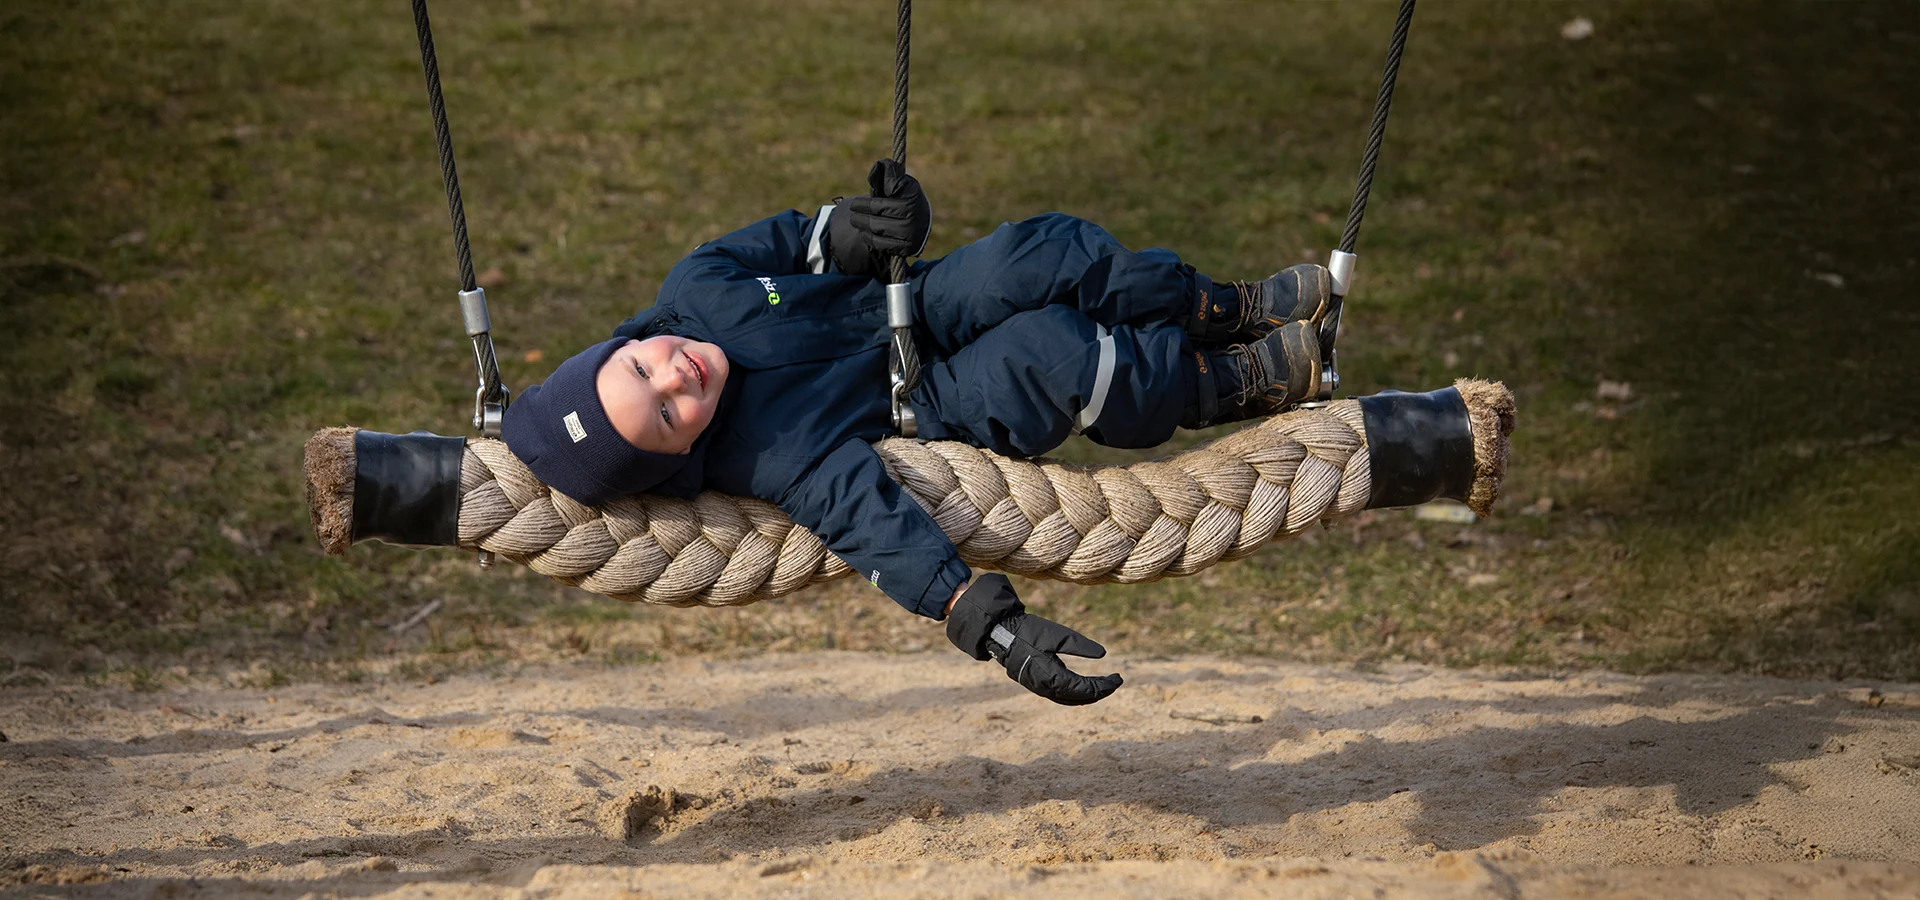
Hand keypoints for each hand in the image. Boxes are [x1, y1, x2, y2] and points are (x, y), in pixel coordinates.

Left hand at [827, 159, 931, 278]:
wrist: (921, 222)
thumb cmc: (905, 198)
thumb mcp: (900, 183)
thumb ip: (887, 174)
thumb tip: (878, 165)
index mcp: (911, 195)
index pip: (882, 198)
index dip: (865, 200)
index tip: (857, 201)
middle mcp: (912, 214)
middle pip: (876, 214)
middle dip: (859, 213)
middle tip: (852, 211)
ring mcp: (910, 232)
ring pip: (875, 229)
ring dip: (861, 225)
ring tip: (855, 221)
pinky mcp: (906, 247)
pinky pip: (880, 243)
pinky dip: (868, 238)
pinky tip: (864, 233)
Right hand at [945, 574, 1122, 705]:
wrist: (1000, 634)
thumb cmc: (1029, 632)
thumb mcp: (1058, 635)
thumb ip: (1080, 646)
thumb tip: (1103, 655)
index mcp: (1053, 677)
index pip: (1085, 688)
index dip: (1105, 685)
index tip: (1119, 678)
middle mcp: (1047, 688)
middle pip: (1080, 698)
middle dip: (1100, 692)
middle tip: (1117, 681)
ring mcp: (1040, 689)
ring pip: (1070, 700)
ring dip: (1089, 696)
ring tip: (1105, 686)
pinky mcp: (1037, 685)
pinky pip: (1061, 697)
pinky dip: (1076, 695)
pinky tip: (1085, 689)